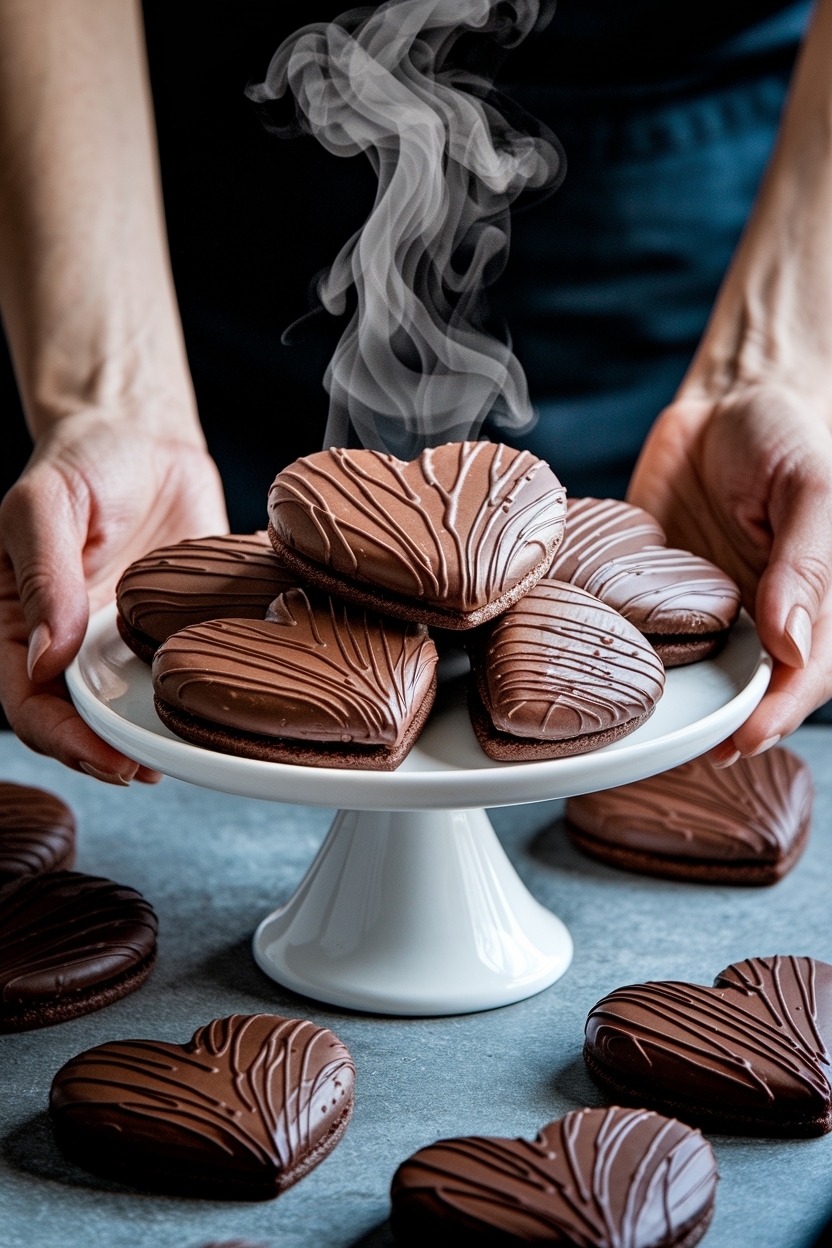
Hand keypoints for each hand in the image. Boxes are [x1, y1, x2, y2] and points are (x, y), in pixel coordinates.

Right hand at [0, 410, 227, 782]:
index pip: (30, 703)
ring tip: (189, 754)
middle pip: (81, 722)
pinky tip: (220, 707)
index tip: (107, 757)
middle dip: (111, 756)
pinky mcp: (173, 627)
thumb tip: (45, 657)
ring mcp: (123, 640)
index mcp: (23, 622)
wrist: (144, 434)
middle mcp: (73, 642)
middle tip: (152, 768)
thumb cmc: (81, 461)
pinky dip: (196, 694)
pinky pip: (183, 670)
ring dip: (156, 738)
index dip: (63, 741)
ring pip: (133, 709)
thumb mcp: (45, 505)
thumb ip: (44, 577)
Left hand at [628, 383, 831, 761]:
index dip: (775, 713)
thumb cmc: (786, 439)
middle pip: (744, 690)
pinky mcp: (654, 593)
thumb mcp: (812, 488)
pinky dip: (618, 651)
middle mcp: (759, 621)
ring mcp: (705, 613)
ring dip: (666, 702)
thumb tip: (788, 644)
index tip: (742, 739)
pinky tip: (595, 669)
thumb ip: (807, 563)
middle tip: (680, 748)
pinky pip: (635, 629)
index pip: (803, 675)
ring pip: (690, 672)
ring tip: (634, 731)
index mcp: (812, 605)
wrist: (727, 403)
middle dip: (715, 724)